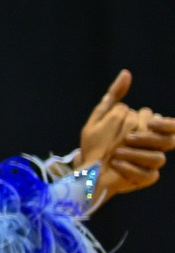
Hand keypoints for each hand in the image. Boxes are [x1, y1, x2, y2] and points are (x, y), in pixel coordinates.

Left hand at [77, 71, 174, 200]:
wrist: (85, 169)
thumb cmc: (95, 143)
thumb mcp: (101, 118)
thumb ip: (115, 97)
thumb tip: (127, 74)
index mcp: (146, 131)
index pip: (168, 124)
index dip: (165, 123)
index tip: (150, 121)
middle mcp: (152, 147)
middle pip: (168, 141)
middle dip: (148, 138)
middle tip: (128, 138)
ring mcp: (150, 164)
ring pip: (159, 158)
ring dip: (137, 154)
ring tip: (116, 152)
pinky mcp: (145, 179)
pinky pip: (148, 175)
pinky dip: (131, 169)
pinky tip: (117, 164)